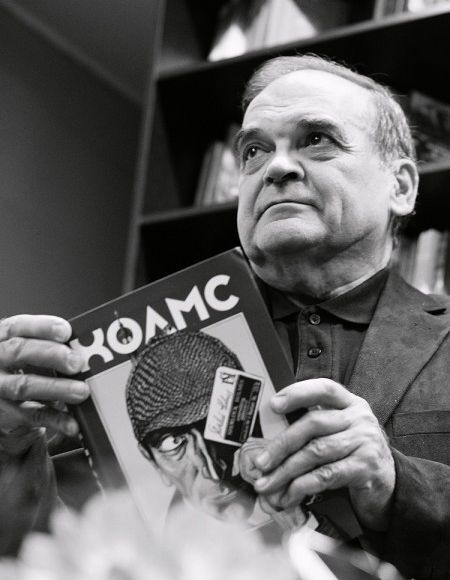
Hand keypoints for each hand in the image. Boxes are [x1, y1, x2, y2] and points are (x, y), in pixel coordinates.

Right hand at [0, 315, 89, 445]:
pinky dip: (56, 420)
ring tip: (81, 391)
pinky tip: (73, 423)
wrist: (3, 407)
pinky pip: (33, 416)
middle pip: (19, 351)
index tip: (66, 331)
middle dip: (51, 354)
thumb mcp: (29, 353)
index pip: (17, 327)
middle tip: (76, 362)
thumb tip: (83, 347)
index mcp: (1, 340)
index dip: (41, 326)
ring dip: (56, 388)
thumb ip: (49, 346)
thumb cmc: (22, 370)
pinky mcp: (7, 415)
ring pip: (24, 385)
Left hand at [252, 379, 395, 530]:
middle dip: (282, 444)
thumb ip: (312, 427)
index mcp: (349, 403)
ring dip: (286, 470)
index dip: (298, 393)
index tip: (274, 404)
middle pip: (313, 423)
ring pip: (316, 452)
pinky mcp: (366, 468)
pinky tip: (289, 494)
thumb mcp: (338, 432)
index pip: (323, 388)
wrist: (388, 483)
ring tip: (267, 482)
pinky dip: (303, 485)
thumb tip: (268, 441)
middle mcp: (359, 418)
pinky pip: (327, 475)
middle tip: (261, 462)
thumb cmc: (353, 453)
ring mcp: (365, 442)